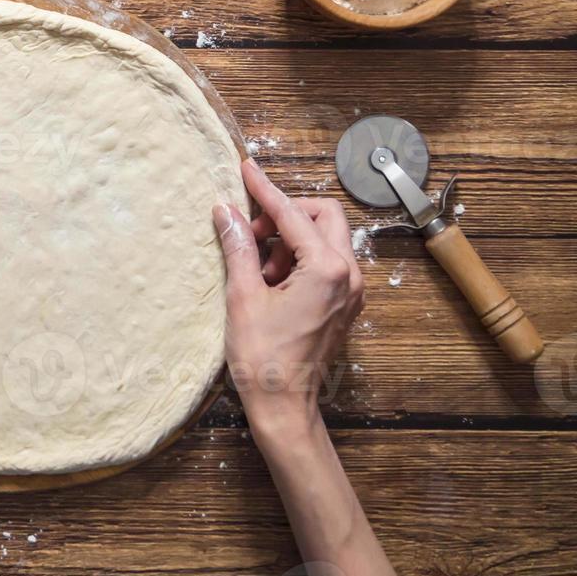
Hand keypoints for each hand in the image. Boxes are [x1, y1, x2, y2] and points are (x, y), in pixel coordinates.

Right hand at [214, 159, 363, 433]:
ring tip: (257, 269)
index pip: (292, 213)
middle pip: (322, 215)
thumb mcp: (242, 296)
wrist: (284, 406)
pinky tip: (271, 281)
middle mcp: (349, 274)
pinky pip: (327, 263)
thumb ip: (237, 247)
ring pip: (325, 238)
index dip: (264, 190)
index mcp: (327, 269)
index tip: (246, 169)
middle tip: (249, 233)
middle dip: (284, 215)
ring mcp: (352, 290)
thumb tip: (224, 211)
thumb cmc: (262, 358)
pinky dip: (299, 259)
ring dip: (289, 239)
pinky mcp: (345, 303)